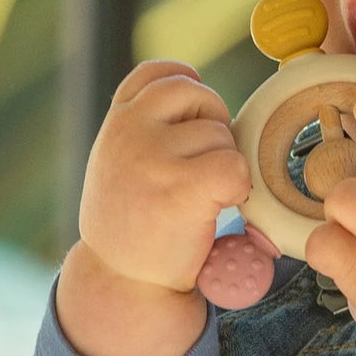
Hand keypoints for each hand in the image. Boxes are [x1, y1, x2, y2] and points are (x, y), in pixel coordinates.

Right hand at [77, 60, 251, 295]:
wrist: (121, 282)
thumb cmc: (131, 223)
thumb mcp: (118, 161)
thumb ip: (144, 127)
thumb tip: (201, 98)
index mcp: (117, 121)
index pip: (158, 72)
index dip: (187, 85)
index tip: (194, 115)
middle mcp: (129, 130)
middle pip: (199, 94)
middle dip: (213, 124)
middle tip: (202, 167)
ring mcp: (154, 157)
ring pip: (221, 134)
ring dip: (223, 163)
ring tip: (199, 197)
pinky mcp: (183, 187)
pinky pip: (235, 165)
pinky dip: (238, 188)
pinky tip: (217, 207)